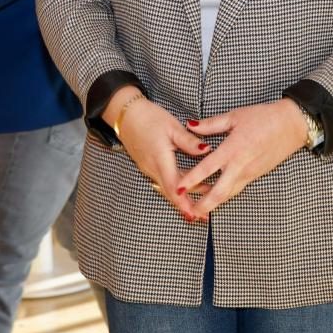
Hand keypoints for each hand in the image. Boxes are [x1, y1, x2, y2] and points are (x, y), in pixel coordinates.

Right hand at [114, 91, 211, 221]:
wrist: (126, 115)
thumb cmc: (149, 118)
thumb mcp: (172, 126)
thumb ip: (189, 141)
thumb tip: (206, 150)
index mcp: (160, 159)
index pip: (173, 186)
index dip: (184, 202)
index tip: (195, 214)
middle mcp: (153, 168)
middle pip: (170, 193)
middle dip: (185, 207)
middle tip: (202, 217)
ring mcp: (149, 168)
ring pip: (167, 188)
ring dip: (182, 198)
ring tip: (200, 206)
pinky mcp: (149, 165)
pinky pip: (164, 181)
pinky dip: (176, 188)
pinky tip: (188, 189)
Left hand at [176, 99, 312, 218]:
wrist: (291, 125)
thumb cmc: (264, 117)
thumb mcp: (235, 116)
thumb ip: (211, 124)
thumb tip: (190, 125)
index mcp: (233, 148)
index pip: (208, 168)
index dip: (191, 180)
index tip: (178, 188)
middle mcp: (240, 165)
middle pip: (219, 192)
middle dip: (203, 205)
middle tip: (188, 212)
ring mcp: (249, 173)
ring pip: (228, 195)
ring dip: (212, 203)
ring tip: (197, 208)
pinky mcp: (255, 175)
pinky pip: (236, 189)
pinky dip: (224, 195)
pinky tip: (214, 196)